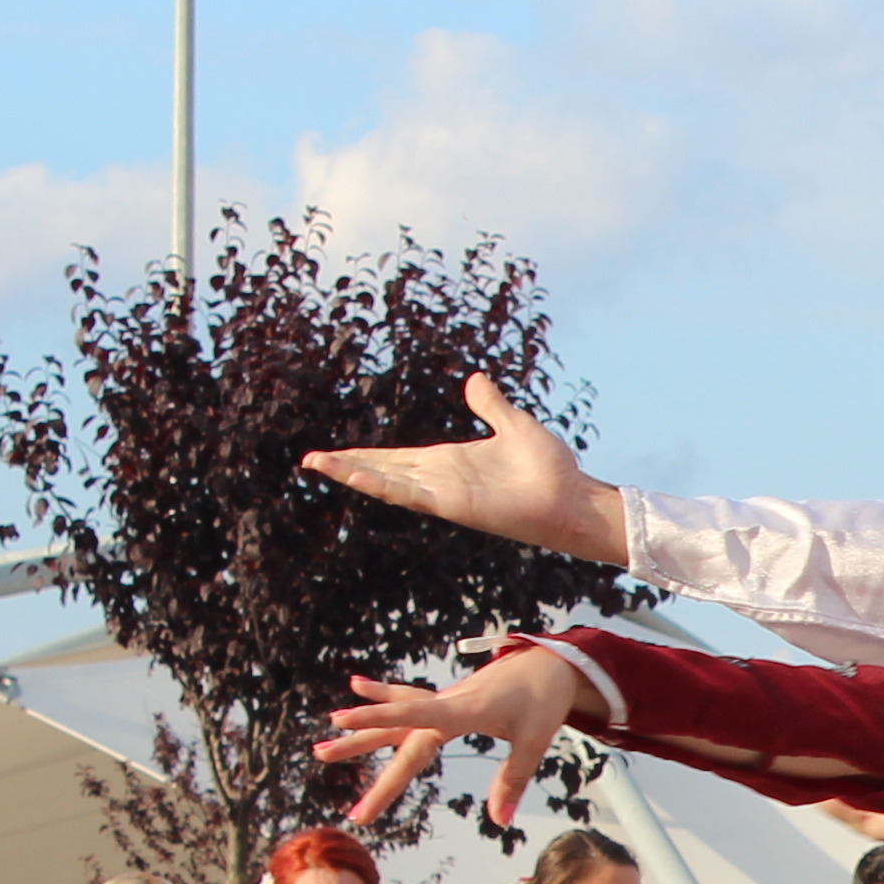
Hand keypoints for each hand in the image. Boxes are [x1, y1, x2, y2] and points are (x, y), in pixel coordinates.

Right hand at [300, 373, 630, 566]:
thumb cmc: (551, 470)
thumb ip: (491, 405)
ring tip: (316, 463)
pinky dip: (380, 483)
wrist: (573, 499)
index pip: (397, 457)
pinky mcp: (452, 504)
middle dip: (348, 464)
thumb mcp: (514, 425)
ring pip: (387, 481)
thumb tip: (475, 379)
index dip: (366, 455)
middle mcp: (441, 478)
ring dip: (352, 473)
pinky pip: (409, 493)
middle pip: (383, 469)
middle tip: (310, 459)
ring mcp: (444, 493)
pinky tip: (352, 475)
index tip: (337, 452)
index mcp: (450, 461)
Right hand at [323, 649, 589, 834]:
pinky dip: (384, 698)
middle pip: (396, 729)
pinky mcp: (447, 703)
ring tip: (322, 744)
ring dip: (361, 730)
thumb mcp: (535, 740)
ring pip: (395, 718)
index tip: (341, 720)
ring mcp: (444, 703)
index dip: (376, 717)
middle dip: (358, 744)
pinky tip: (358, 688)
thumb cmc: (544, 700)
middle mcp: (445, 704)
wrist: (551, 663)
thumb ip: (513, 779)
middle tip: (318, 753)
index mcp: (463, 709)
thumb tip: (499, 821)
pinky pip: (408, 703)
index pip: (412, 715)